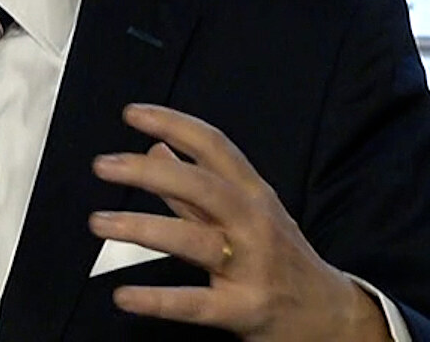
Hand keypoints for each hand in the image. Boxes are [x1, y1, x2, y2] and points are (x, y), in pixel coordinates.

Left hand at [89, 104, 388, 341]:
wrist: (329, 316)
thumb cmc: (282, 258)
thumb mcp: (249, 213)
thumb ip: (197, 186)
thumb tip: (157, 148)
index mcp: (253, 193)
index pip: (214, 146)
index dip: (173, 123)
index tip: (132, 113)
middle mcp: (254, 222)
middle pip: (201, 185)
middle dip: (148, 172)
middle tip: (103, 165)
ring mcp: (251, 266)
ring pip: (193, 240)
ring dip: (142, 227)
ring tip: (100, 222)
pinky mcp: (244, 309)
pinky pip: (195, 303)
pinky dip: (157, 300)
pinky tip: (124, 295)